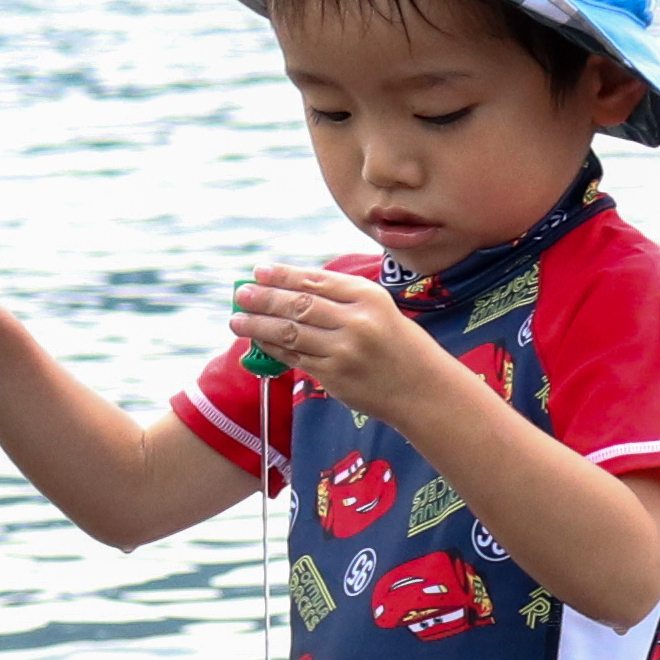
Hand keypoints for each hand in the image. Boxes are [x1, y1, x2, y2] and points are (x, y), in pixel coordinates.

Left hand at [231, 258, 454, 418]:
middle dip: (264, 298)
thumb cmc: (398, 345)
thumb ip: (342, 297)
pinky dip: (273, 348)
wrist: (422, 388)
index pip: (315, 280)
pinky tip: (258, 342)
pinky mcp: (334, 375)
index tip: (259, 271)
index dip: (283, 275)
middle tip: (241, 294)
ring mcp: (344, 350)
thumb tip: (291, 288)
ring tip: (237, 319)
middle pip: (298, 304)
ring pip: (290, 332)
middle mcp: (356, 320)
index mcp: (368, 296)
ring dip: (259, 325)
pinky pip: (294, 358)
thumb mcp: (379, 309)